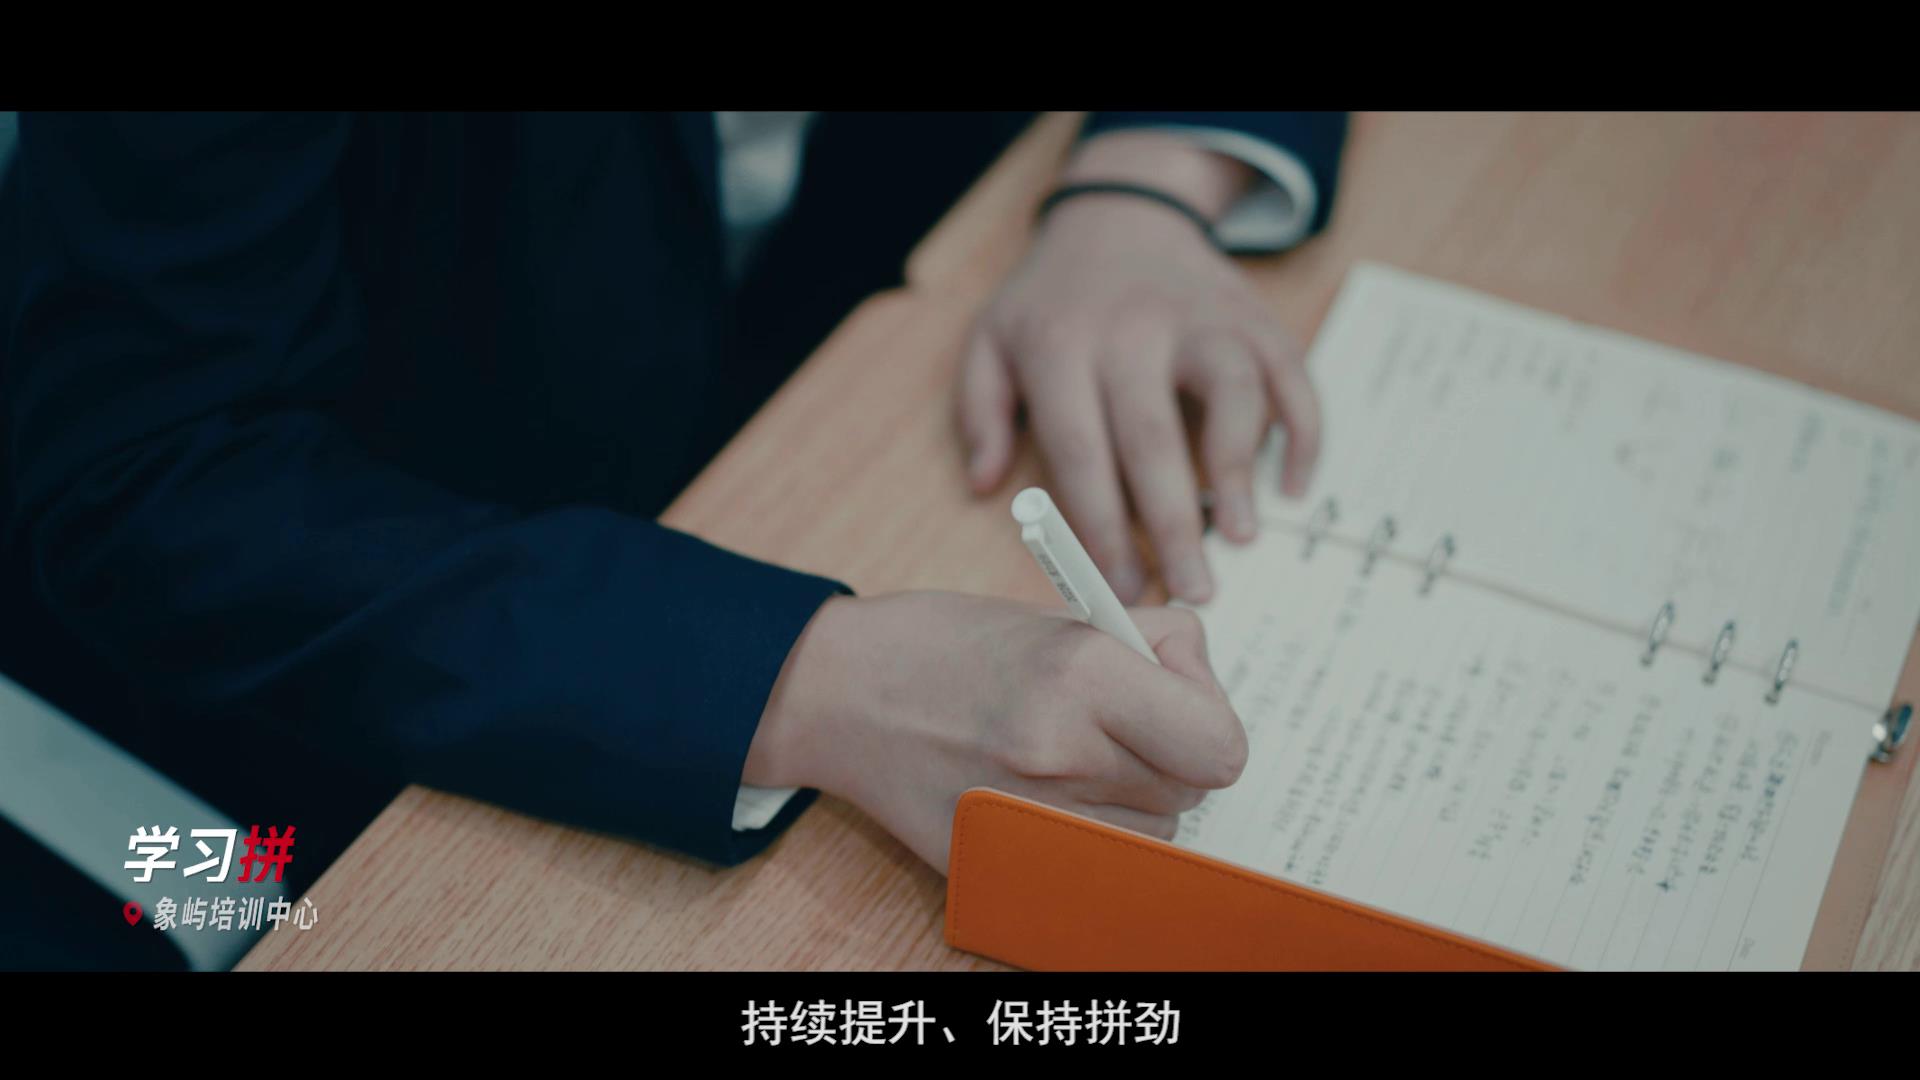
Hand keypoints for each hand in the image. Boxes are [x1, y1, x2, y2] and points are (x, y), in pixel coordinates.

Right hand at [744, 592, 1247, 870]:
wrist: (841, 691)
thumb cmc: (947, 644)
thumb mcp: (1061, 616)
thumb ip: (1147, 650)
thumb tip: (1200, 688)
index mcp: (1083, 674)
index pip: (1220, 746)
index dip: (1208, 721)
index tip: (1177, 701)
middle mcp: (1062, 752)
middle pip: (1189, 792)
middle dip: (1168, 755)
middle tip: (1115, 721)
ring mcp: (1031, 817)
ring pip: (1150, 833)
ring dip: (1129, 799)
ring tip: (1068, 754)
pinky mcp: (1003, 860)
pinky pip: (1096, 862)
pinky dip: (1087, 833)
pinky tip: (1043, 792)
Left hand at [956, 132, 1321, 604]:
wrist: (1121, 213)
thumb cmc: (1052, 300)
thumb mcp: (990, 341)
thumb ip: (978, 412)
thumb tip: (984, 487)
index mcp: (1061, 346)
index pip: (1079, 449)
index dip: (1099, 525)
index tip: (1117, 586)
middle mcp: (1132, 330)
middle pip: (1152, 436)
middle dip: (1171, 523)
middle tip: (1192, 590)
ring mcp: (1198, 318)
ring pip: (1230, 391)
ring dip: (1239, 468)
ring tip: (1242, 536)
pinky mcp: (1251, 314)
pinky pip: (1289, 370)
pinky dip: (1299, 429)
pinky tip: (1290, 487)